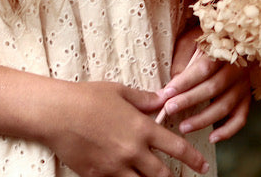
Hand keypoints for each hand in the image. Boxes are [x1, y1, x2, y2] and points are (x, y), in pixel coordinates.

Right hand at [45, 79, 209, 176]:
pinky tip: (125, 176)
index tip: (202, 166)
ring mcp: (115, 168)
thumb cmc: (88, 97)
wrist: (58, 114)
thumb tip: (162, 100)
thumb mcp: (120, 91)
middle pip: (162, 175)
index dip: (193, 159)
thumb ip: (144, 99)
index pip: (176, 147)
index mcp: (141, 128)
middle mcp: (132, 151)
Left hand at [159, 25, 251, 142]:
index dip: (185, 82)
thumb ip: (183, 59)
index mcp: (223, 49)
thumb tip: (173, 84)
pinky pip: (240, 118)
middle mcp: (237, 68)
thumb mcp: (192, 40)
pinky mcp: (246, 97)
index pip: (203, 68)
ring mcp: (243, 84)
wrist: (233, 37)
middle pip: (213, 88)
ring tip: (183, 127)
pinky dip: (228, 131)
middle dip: (189, 100)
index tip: (166, 93)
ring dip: (203, 119)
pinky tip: (212, 138)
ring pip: (225, 106)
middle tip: (169, 110)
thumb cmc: (206, 40)